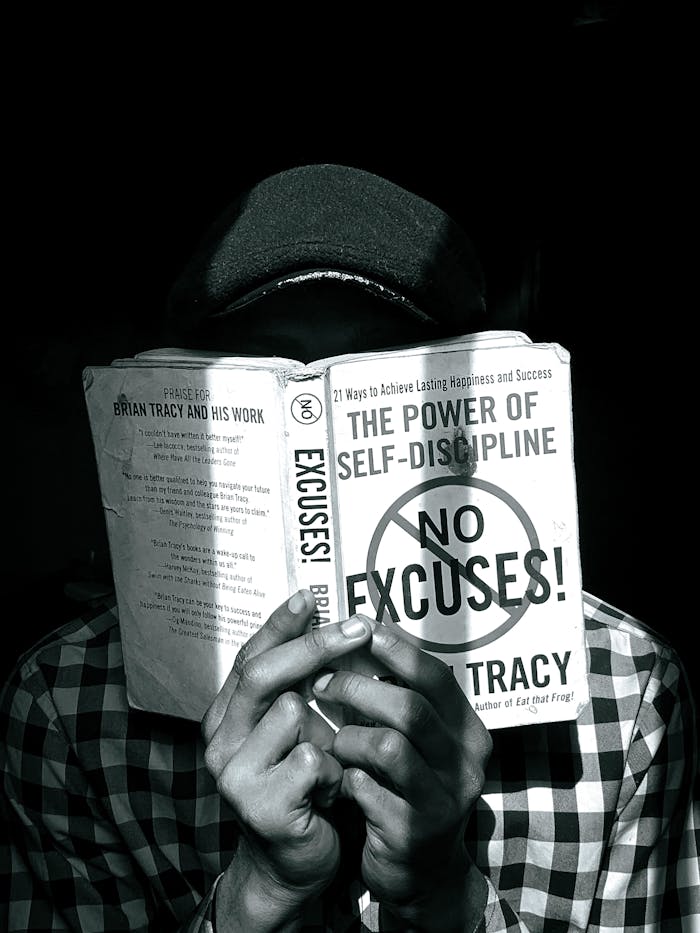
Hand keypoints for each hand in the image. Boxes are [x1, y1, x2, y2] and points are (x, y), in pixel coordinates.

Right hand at [201, 590, 372, 930]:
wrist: (294, 864)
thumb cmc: (302, 786)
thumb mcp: (295, 731)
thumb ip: (297, 686)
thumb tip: (328, 623)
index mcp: (225, 716)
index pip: (249, 657)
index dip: (280, 625)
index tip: (311, 595)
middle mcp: (218, 740)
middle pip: (263, 674)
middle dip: (315, 645)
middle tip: (358, 626)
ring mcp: (233, 775)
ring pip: (292, 712)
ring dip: (330, 729)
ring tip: (336, 757)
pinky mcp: (261, 806)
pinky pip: (313, 759)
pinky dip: (335, 769)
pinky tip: (334, 791)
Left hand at [312, 621, 492, 931]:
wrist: (421, 873)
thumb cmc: (408, 788)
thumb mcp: (419, 742)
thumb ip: (403, 697)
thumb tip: (365, 632)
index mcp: (467, 731)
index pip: (436, 677)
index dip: (397, 650)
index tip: (359, 630)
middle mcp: (464, 763)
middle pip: (411, 708)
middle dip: (359, 688)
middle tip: (323, 682)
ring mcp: (442, 800)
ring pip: (389, 746)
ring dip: (349, 736)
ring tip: (332, 739)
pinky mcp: (413, 833)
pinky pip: (369, 790)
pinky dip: (346, 776)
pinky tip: (336, 777)